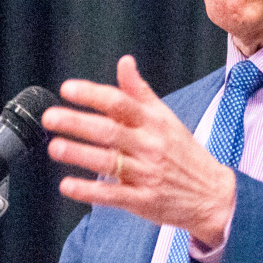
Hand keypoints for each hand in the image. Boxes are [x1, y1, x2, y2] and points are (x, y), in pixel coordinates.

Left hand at [42, 55, 235, 247]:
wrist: (212, 194)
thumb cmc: (182, 152)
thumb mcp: (166, 118)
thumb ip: (140, 91)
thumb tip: (124, 62)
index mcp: (154, 122)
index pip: (121, 103)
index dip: (93, 94)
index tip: (67, 89)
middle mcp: (150, 146)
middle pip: (110, 131)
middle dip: (78, 123)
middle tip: (50, 117)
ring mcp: (147, 174)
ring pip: (109, 162)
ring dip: (80, 154)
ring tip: (55, 147)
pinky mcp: (144, 201)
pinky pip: (113, 196)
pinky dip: (89, 191)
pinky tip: (67, 185)